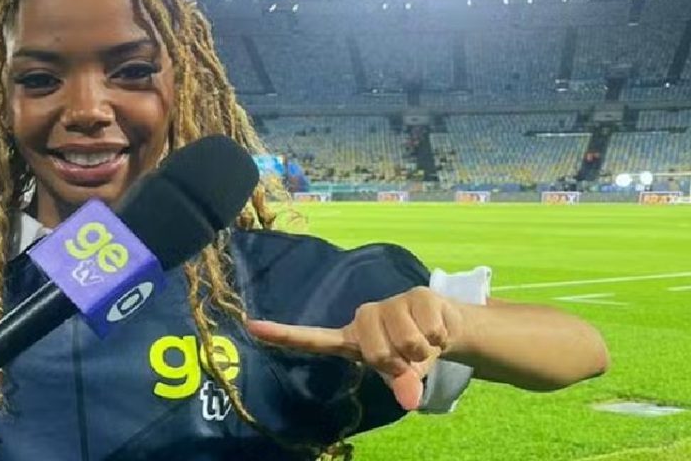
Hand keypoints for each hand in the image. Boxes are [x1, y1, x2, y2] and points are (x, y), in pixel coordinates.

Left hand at [246, 287, 464, 410]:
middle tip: (407, 359)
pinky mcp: (416, 294)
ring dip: (422, 352)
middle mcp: (363, 317)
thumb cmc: (410, 354)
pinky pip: (430, 330)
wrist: (444, 329)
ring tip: (421, 343)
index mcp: (351, 338)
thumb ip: (400, 384)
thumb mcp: (402, 375)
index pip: (312, 338)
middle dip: (400, 364)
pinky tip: (434, 329)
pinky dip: (439, 339)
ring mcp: (389, 303)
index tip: (251, 326)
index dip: (282, 334)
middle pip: (378, 353)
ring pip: (408, 342)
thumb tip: (410, 400)